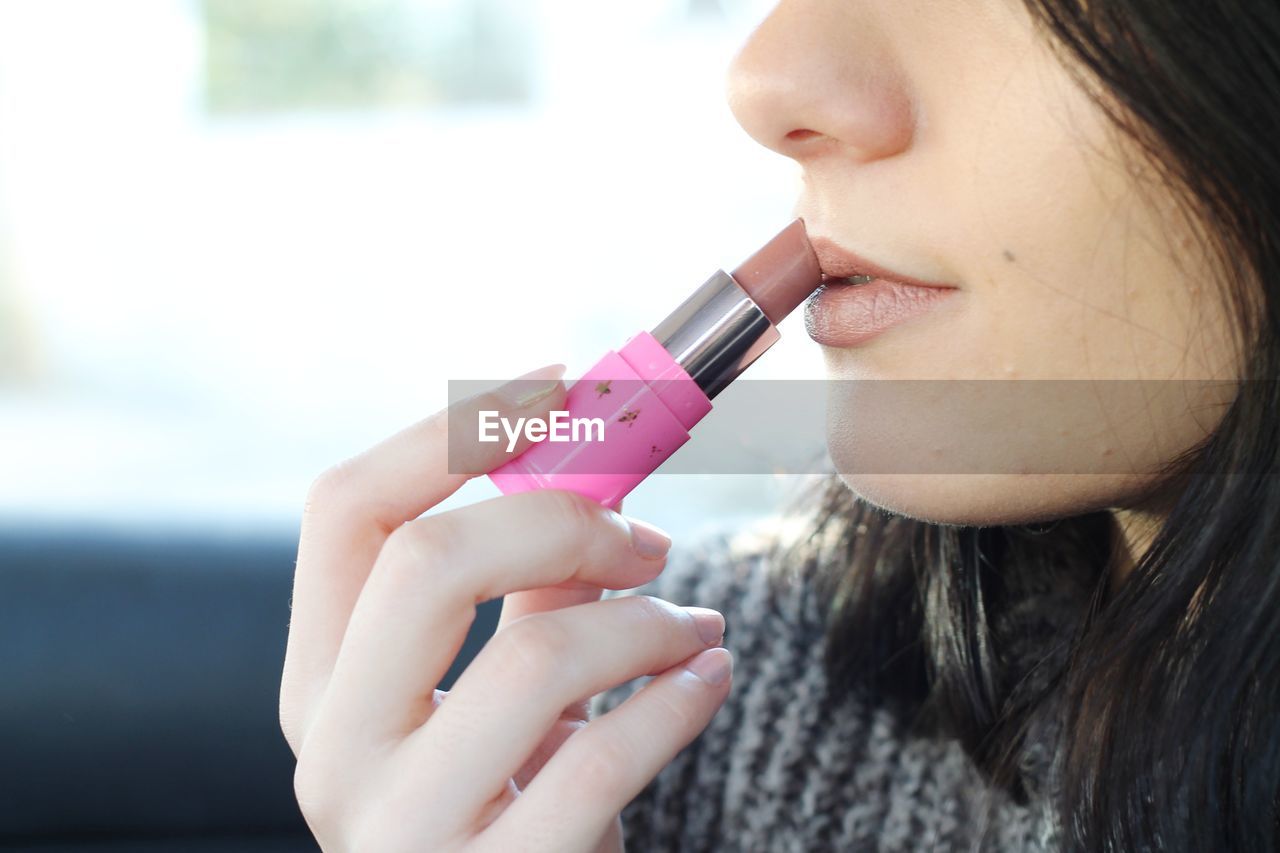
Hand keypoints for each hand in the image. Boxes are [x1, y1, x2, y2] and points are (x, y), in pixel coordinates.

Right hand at [279, 365, 732, 851]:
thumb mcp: (497, 697)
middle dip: (561, 517)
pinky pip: (602, 762)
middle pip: (427, 561)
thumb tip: (594, 462)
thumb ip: (525, 590)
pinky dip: (679, 700)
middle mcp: (332, 752)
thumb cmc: (515, 803)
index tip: (559, 379)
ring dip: (645, 620)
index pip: (345, 509)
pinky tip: (708, 682)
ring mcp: (401, 832)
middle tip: (642, 532)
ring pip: (535, 658)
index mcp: (317, 681)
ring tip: (694, 627)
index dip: (453, 428)